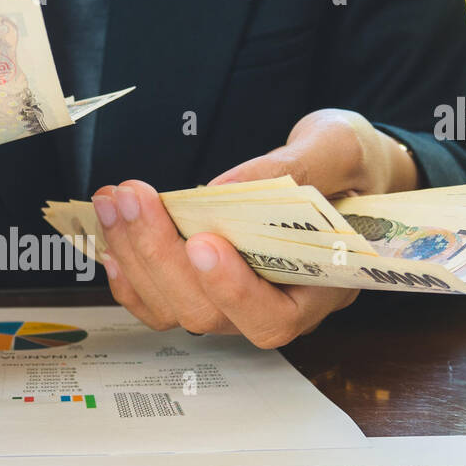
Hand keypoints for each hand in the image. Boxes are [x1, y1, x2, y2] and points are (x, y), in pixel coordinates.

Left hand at [92, 108, 416, 347]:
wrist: (344, 174)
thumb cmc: (353, 169)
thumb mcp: (343, 149)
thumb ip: (298, 166)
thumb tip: (223, 189)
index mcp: (321, 286)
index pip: (274, 316)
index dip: (234, 291)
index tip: (203, 243)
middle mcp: (274, 305)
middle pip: (207, 312)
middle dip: (161, 255)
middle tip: (133, 198)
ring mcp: (233, 301)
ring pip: (173, 307)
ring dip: (135, 256)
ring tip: (115, 201)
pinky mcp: (202, 286)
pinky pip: (157, 302)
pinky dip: (128, 275)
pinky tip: (112, 237)